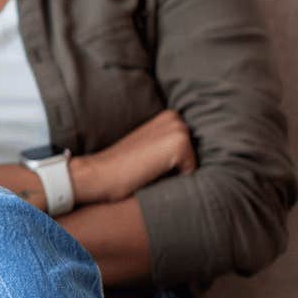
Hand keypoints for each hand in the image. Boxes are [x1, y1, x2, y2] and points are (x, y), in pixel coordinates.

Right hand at [74, 108, 195, 203]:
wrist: (99, 173)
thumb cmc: (123, 168)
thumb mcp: (149, 148)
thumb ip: (169, 147)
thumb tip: (196, 161)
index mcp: (169, 117)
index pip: (193, 150)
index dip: (177, 164)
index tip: (152, 164)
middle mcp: (175, 118)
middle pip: (197, 156)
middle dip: (181, 168)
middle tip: (150, 168)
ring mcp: (178, 129)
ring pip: (195, 164)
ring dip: (178, 174)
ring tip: (151, 170)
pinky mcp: (179, 143)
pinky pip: (192, 171)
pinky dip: (176, 179)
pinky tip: (153, 173)